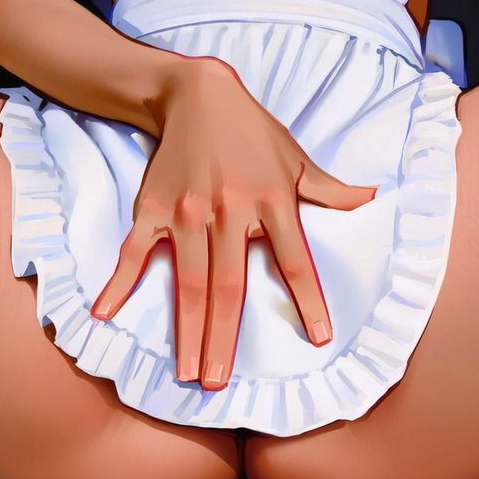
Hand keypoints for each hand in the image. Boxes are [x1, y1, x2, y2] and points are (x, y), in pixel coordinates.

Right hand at [89, 57, 375, 390]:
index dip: (308, 299)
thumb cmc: (253, 131)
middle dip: (223, 339)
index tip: (318, 338)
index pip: (295, 259)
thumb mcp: (297, 157)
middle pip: (228, 286)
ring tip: (187, 372)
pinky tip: (105, 313)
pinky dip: (119, 281)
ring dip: (187, 330)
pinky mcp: (154, 207)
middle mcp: (230, 210)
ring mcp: (188, 211)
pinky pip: (135, 250)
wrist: (197, 94)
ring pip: (189, 281)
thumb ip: (329, 189)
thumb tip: (372, 199)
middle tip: (217, 384)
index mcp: (273, 200)